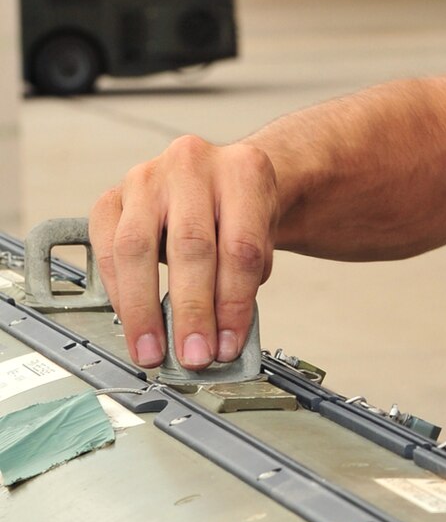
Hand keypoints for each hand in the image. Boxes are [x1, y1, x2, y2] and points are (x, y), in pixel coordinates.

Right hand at [91, 136, 279, 369]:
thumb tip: (219, 339)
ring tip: (153, 350)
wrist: (221, 177)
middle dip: (191, 312)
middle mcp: (192, 166)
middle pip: (190, 246)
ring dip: (144, 309)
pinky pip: (107, 248)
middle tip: (194, 355)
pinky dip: (119, 292)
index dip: (233, 303)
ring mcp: (147, 177)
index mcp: (243, 172)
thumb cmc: (242, 212)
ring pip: (137, 247)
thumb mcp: (262, 238)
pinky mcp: (113, 196)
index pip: (240, 247)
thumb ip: (243, 281)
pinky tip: (131, 321)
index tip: (227, 344)